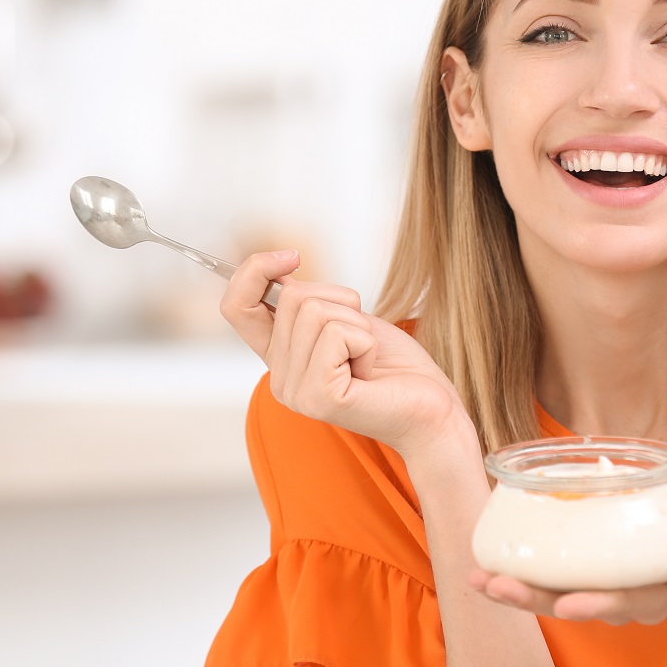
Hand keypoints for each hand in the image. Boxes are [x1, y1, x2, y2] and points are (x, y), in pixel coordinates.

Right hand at [220, 251, 467, 459]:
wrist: (431, 409)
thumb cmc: (394, 365)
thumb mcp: (345, 320)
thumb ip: (308, 304)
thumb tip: (279, 270)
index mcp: (280, 358)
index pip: (235, 306)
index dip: (253, 271)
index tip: (292, 257)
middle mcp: (279, 379)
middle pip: (293, 296)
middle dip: (341, 301)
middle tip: (361, 341)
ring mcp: (296, 391)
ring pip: (316, 311)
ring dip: (358, 324)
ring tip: (367, 358)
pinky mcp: (320, 397)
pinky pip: (338, 334)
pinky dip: (366, 342)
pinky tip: (370, 372)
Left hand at [469, 505, 666, 625]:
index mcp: (654, 595)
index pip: (622, 602)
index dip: (596, 604)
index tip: (570, 604)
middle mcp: (621, 599)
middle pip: (574, 604)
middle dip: (535, 598)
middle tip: (499, 587)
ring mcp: (600, 587)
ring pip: (553, 595)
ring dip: (516, 590)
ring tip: (480, 580)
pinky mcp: (585, 571)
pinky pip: (549, 576)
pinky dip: (518, 572)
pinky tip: (485, 566)